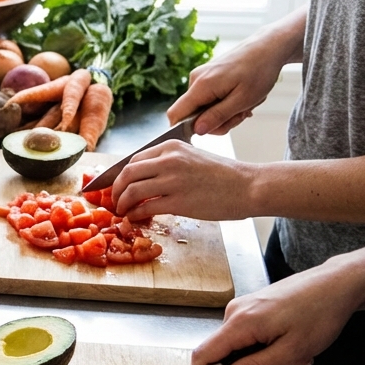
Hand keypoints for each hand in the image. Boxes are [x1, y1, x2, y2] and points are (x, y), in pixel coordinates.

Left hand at [110, 141, 255, 220]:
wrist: (249, 186)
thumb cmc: (223, 175)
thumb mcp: (192, 157)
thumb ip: (168, 163)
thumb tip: (143, 177)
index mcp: (172, 146)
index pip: (133, 159)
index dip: (119, 175)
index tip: (116, 186)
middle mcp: (170, 160)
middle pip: (127, 173)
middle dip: (115, 189)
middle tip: (114, 201)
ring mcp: (174, 180)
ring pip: (132, 190)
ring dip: (121, 203)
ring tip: (122, 211)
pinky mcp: (179, 201)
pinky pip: (145, 207)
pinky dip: (135, 214)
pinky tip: (135, 217)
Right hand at [166, 36, 286, 135]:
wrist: (268, 46)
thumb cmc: (259, 71)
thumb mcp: (242, 100)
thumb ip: (218, 116)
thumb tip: (197, 131)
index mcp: (201, 86)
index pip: (175, 114)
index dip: (185, 129)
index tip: (210, 131)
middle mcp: (195, 80)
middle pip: (192, 114)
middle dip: (217, 121)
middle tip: (241, 114)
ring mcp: (201, 77)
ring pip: (203, 108)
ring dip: (224, 112)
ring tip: (245, 103)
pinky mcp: (207, 76)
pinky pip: (209, 98)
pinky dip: (225, 102)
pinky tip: (241, 96)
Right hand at [191, 260, 359, 364]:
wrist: (337, 284)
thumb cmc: (320, 313)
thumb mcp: (291, 352)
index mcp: (240, 323)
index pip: (202, 355)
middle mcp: (234, 313)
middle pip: (225, 356)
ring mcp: (242, 309)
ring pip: (241, 349)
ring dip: (266, 358)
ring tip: (294, 351)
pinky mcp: (252, 308)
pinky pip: (249, 337)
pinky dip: (268, 346)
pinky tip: (289, 341)